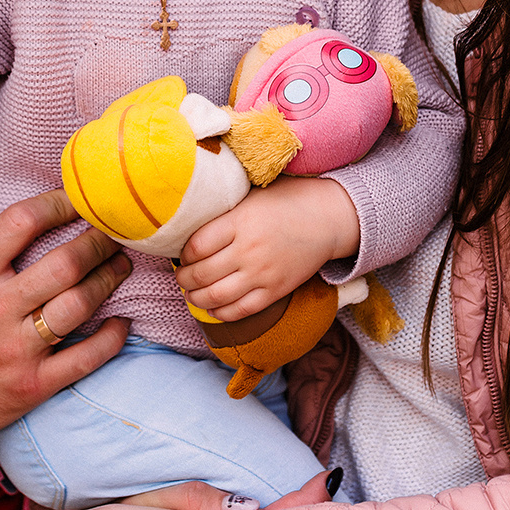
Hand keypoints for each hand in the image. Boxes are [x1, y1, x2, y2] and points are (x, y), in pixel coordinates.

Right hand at [0, 190, 131, 455]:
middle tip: (113, 230)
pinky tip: (121, 322)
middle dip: (98, 240)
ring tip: (120, 265)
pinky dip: (112, 338)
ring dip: (108, 279)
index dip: (57, 203)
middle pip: (65, 262)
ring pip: (79, 305)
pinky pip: (85, 359)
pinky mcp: (32, 386)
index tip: (76, 199)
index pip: (21, 222)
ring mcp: (15, 350)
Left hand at [174, 176, 359, 320]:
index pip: (196, 246)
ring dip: (196, 298)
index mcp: (239, 222)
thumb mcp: (251, 196)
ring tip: (191, 294)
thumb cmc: (286, 201)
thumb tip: (190, 222)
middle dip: (184, 279)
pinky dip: (221, 313)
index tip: (182, 255)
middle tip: (181, 277)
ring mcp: (263, 274)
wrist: (328, 219)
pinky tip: (213, 308)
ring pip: (216, 296)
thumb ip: (223, 212)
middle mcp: (248, 250)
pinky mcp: (276, 291)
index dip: (183, 255)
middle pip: (201, 274)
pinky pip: (241, 310)